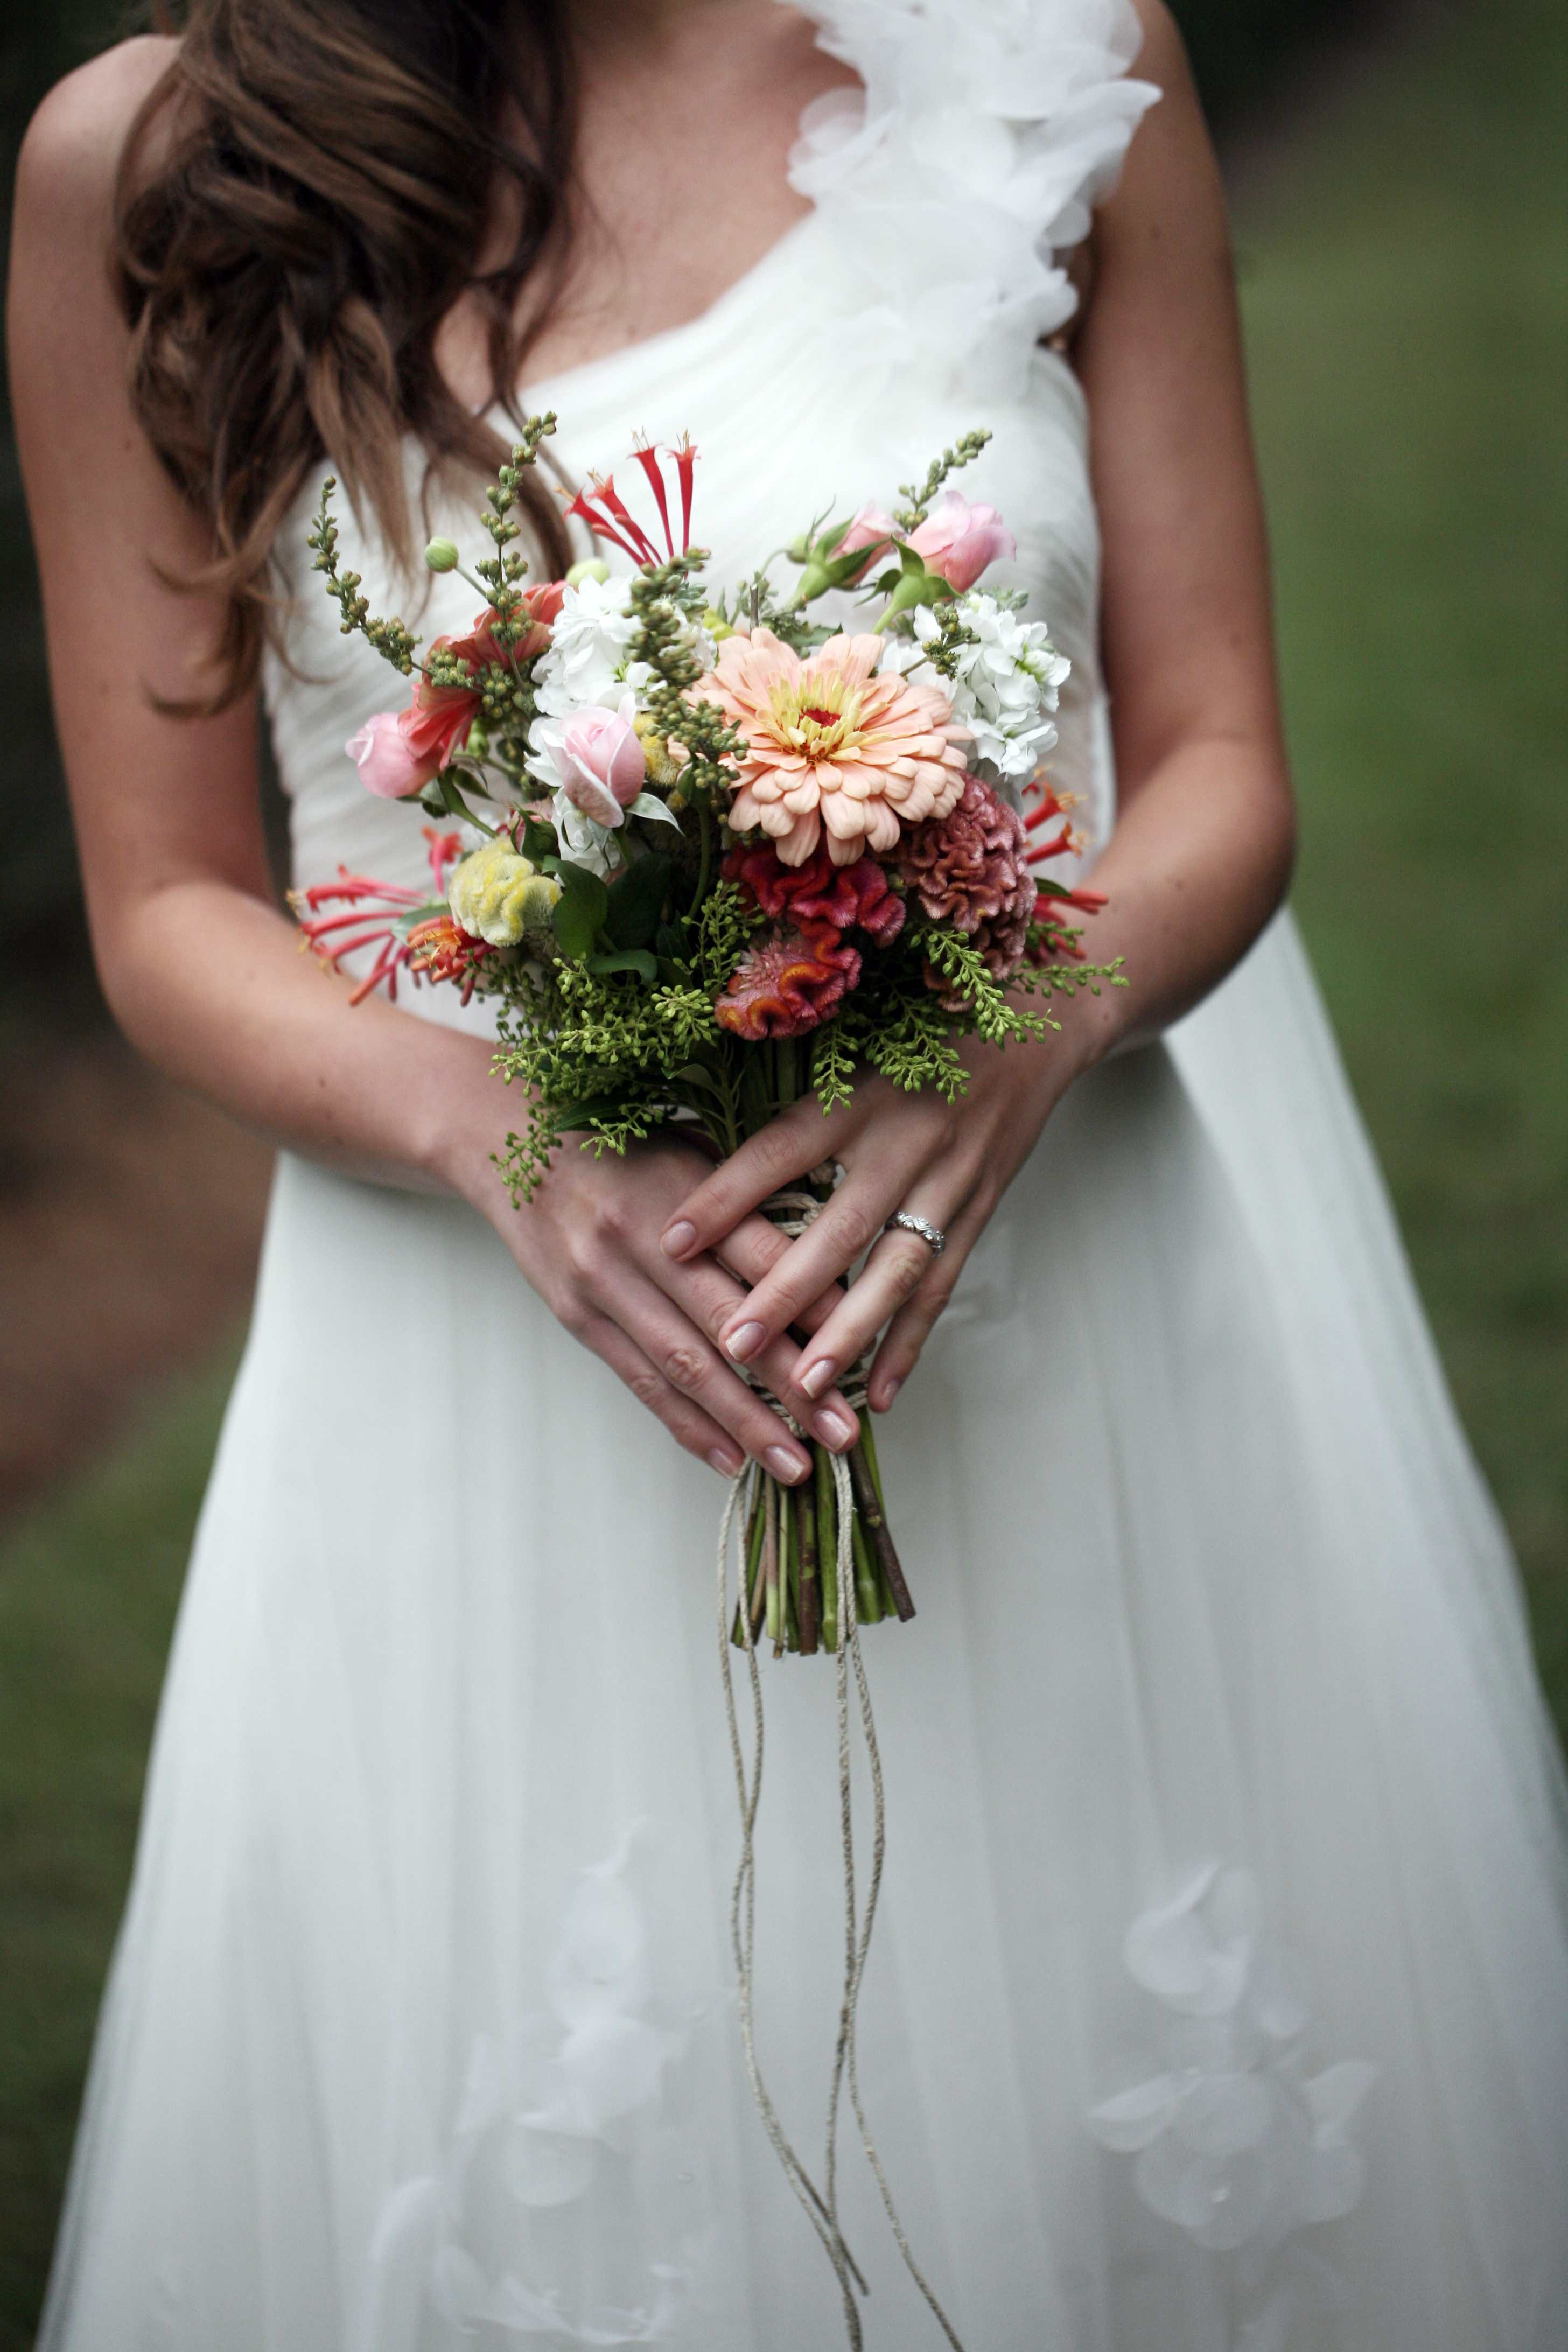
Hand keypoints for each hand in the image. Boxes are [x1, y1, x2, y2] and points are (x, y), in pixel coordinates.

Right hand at [459, 1127, 861, 1483]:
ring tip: (795, 1465)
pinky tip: (728, 1460)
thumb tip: (829, 1265)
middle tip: (844, 1432)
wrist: (508, 1138)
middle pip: (731, 1324)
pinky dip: (687, 1425)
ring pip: (685, 1366)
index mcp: (684, 1190)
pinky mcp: (578, 1317)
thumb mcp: (693, 1150)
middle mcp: (642, 1241)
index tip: (866, 1352)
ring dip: (744, 1423)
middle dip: (793, 1386)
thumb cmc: (621, 1142)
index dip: (817, 1309)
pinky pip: (640, 1381)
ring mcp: (604, 1284)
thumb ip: (752, 1202)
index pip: (764, 1258)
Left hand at [659, 1033, 1078, 1416]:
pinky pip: (941, 1285)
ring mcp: (950, 1179)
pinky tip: (879, 1393)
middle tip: (733, 1344)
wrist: (1035, 1022)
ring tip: (806, 1386)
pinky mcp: (980, 1208)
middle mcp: (905, 1140)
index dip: (726, 1196)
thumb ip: (793, 1098)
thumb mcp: (855, 1045)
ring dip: (850, 1333)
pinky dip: (910, 1342)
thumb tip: (701, 1138)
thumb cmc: (922, 1029)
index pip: (780, 1150)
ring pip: (895, 1269)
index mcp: (858, 1094)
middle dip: (785, 1291)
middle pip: (839, 1227)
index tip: (672, 1241)